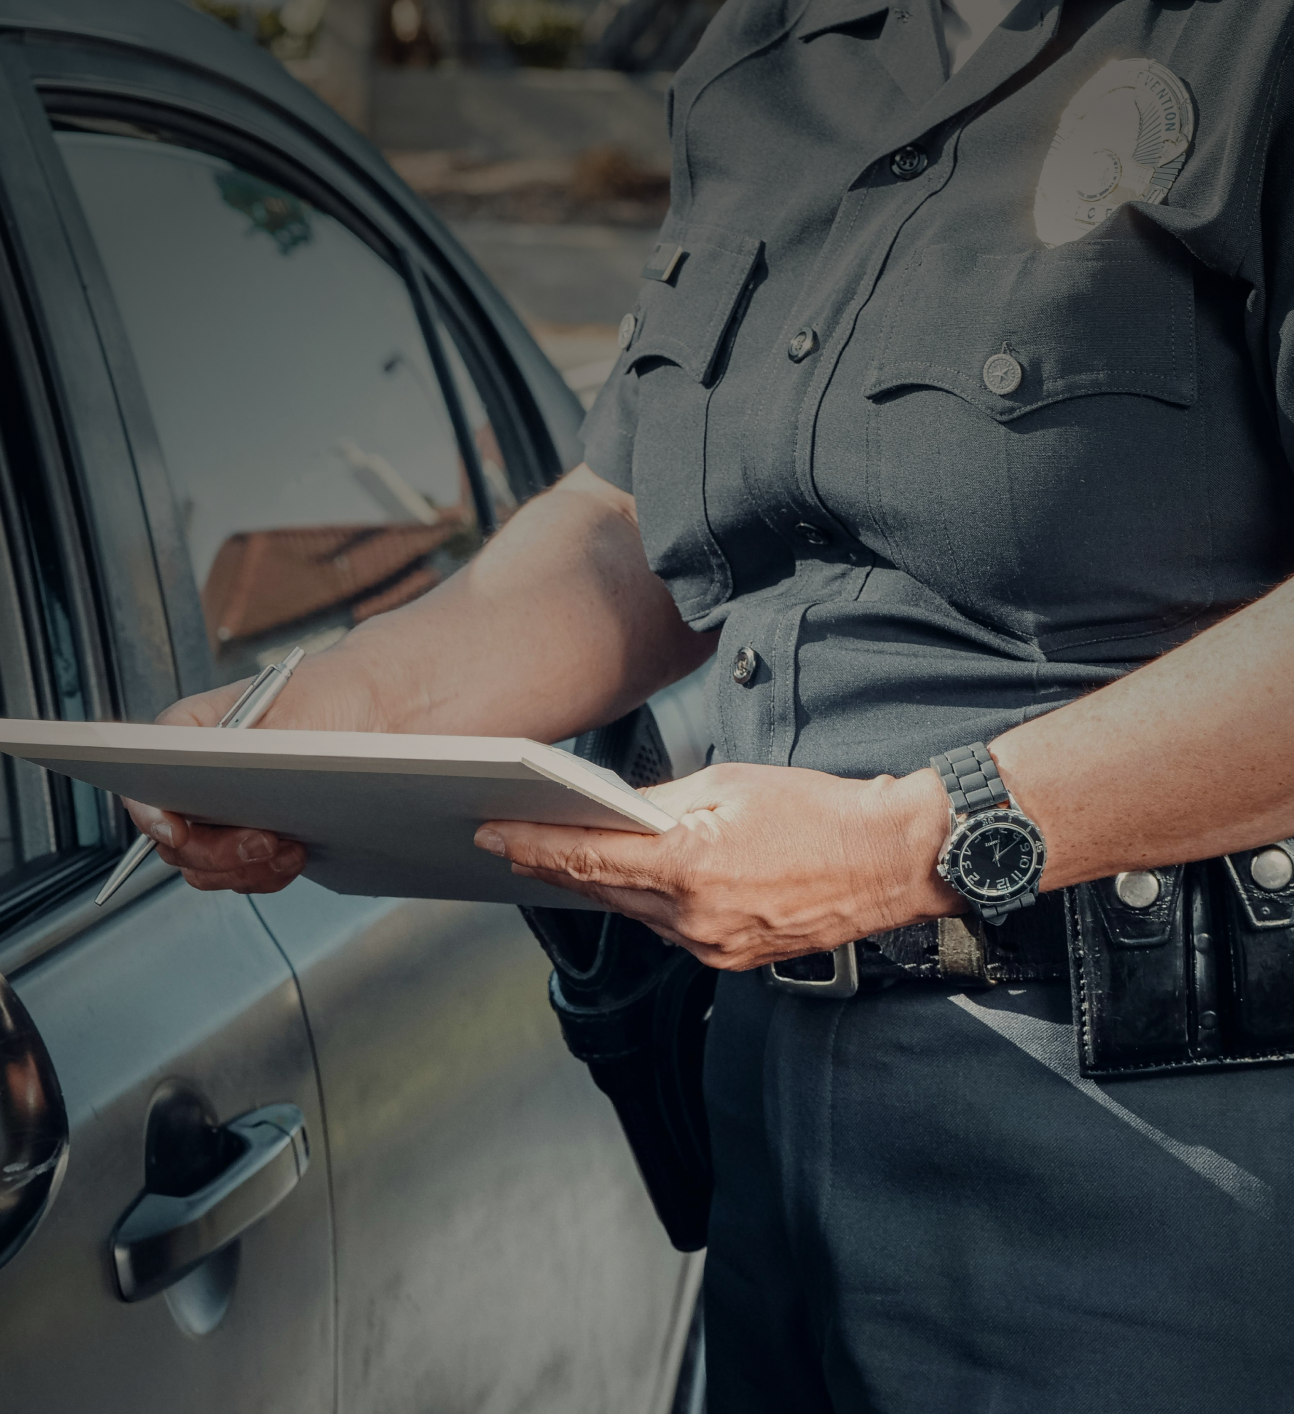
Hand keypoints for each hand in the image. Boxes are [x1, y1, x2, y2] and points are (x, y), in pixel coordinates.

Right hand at [122, 650, 378, 893]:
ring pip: (204, 866)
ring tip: (288, 850)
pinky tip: (295, 854)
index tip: (177, 832)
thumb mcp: (293, 710)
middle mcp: (197, 776)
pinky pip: (241, 874)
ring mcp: (223, 811)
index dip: (151, 812)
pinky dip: (265, 874)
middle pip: (174, 837)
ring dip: (243, 869)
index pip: (145, 774)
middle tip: (263, 842)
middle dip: (216, 851)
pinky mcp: (253, 836)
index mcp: (191, 733)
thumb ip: (253, 748)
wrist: (376, 709)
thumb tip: (227, 783)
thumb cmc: (329, 694)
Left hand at [474, 763, 961, 970]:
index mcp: (690, 866)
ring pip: (631, 913)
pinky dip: (642, 904)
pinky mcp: (729, 959)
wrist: (886, 860)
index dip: (532, 847)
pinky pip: (667, 930)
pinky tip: (628, 882)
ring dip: (596, 885)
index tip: (493, 835)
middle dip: (551, 865)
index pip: (587, 858)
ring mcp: (712, 947)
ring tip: (557, 857)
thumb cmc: (819, 813)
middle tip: (507, 843)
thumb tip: (616, 812)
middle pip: (601, 890)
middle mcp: (694, 918)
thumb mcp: (729, 784)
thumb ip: (661, 803)